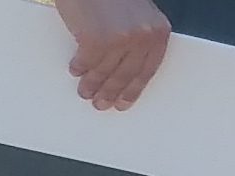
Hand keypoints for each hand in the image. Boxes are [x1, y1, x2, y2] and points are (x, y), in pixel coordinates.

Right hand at [55, 0, 171, 110]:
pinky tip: (76, 71)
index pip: (147, 70)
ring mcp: (120, 40)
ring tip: (86, 93)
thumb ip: (138, 35)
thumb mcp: (137, 12)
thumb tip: (125, 67)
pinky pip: (86, 63)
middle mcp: (143, 37)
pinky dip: (80, 69)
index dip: (134, 90)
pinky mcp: (96, 40)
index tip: (124, 102)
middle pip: (126, 75)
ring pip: (105, 72)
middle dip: (112, 92)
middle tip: (102, 104)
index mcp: (157, 32)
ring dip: (93, 86)